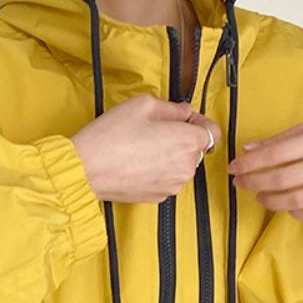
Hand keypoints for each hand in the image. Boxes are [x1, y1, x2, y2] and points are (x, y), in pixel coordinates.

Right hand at [70, 94, 221, 204]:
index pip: (213, 131)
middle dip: (182, 137)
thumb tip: (184, 112)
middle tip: (155, 129)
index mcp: (188, 142)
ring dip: (170, 155)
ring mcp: (174, 185)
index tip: (184, 118)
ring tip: (144, 146)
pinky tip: (139, 162)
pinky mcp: (160, 197)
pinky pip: (168, 179)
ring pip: (182, 165)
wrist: (88, 169)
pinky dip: (159, 170)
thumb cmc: (113, 136)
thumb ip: (173, 107)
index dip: (200, 121)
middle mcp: (186, 167)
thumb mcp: (144, 104)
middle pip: (196, 149)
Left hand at [226, 121, 302, 222]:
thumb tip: (247, 150)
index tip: (234, 168)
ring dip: (272, 201)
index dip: (252, 163)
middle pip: (285, 178)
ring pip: (297, 200)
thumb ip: (282, 140)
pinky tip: (286, 206)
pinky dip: (294, 212)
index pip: (279, 152)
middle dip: (256, 182)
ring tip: (260, 196)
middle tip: (240, 184)